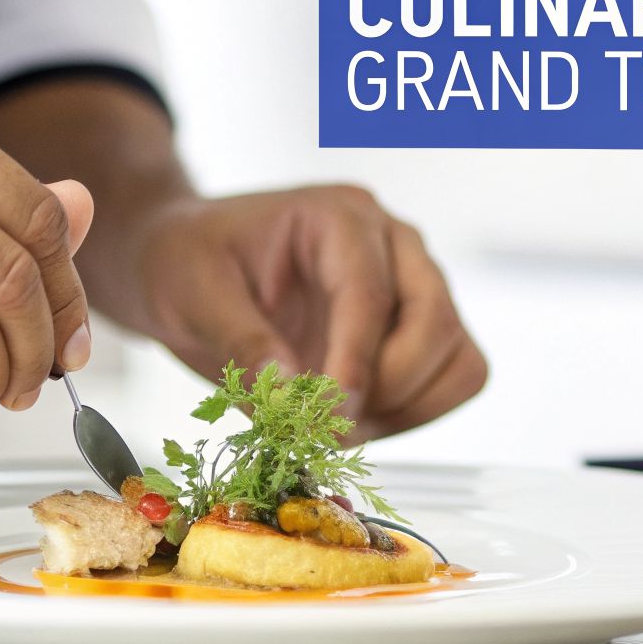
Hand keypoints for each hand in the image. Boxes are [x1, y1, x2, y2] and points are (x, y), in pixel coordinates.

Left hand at [131, 186, 486, 439]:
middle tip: (326, 427)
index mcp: (337, 216)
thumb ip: (242, 341)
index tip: (330, 417)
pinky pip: (451, 379)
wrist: (185, 261)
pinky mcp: (414, 328)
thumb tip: (291, 397)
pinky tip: (354, 421)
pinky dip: (414, 414)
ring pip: (457, 357)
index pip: (370, 291)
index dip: (355, 361)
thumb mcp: (193, 292)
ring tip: (334, 425)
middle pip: (435, 322)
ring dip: (406, 407)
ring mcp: (412, 284)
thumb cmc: (186, 260)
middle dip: (387, 388)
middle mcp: (391, 242)